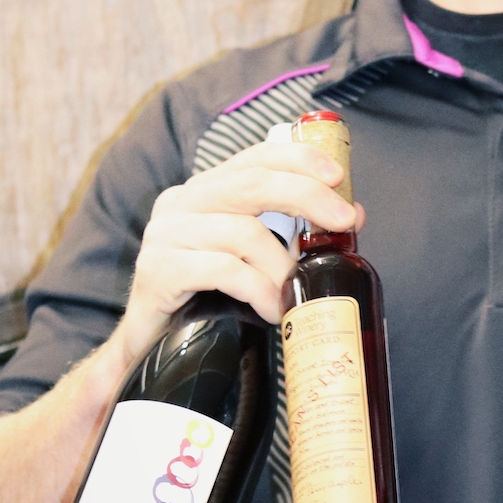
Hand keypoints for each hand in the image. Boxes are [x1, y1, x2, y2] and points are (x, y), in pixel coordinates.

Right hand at [116, 137, 363, 360]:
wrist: (149, 344)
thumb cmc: (206, 297)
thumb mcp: (250, 257)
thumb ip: (291, 233)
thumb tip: (352, 214)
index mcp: (204, 192)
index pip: (254, 158)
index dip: (299, 159)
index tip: (338, 175)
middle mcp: (180, 203)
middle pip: (253, 184)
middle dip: (307, 197)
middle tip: (344, 221)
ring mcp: (165, 235)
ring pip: (244, 233)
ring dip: (282, 267)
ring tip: (293, 295)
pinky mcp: (158, 270)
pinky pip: (224, 270)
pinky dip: (258, 290)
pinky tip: (270, 309)